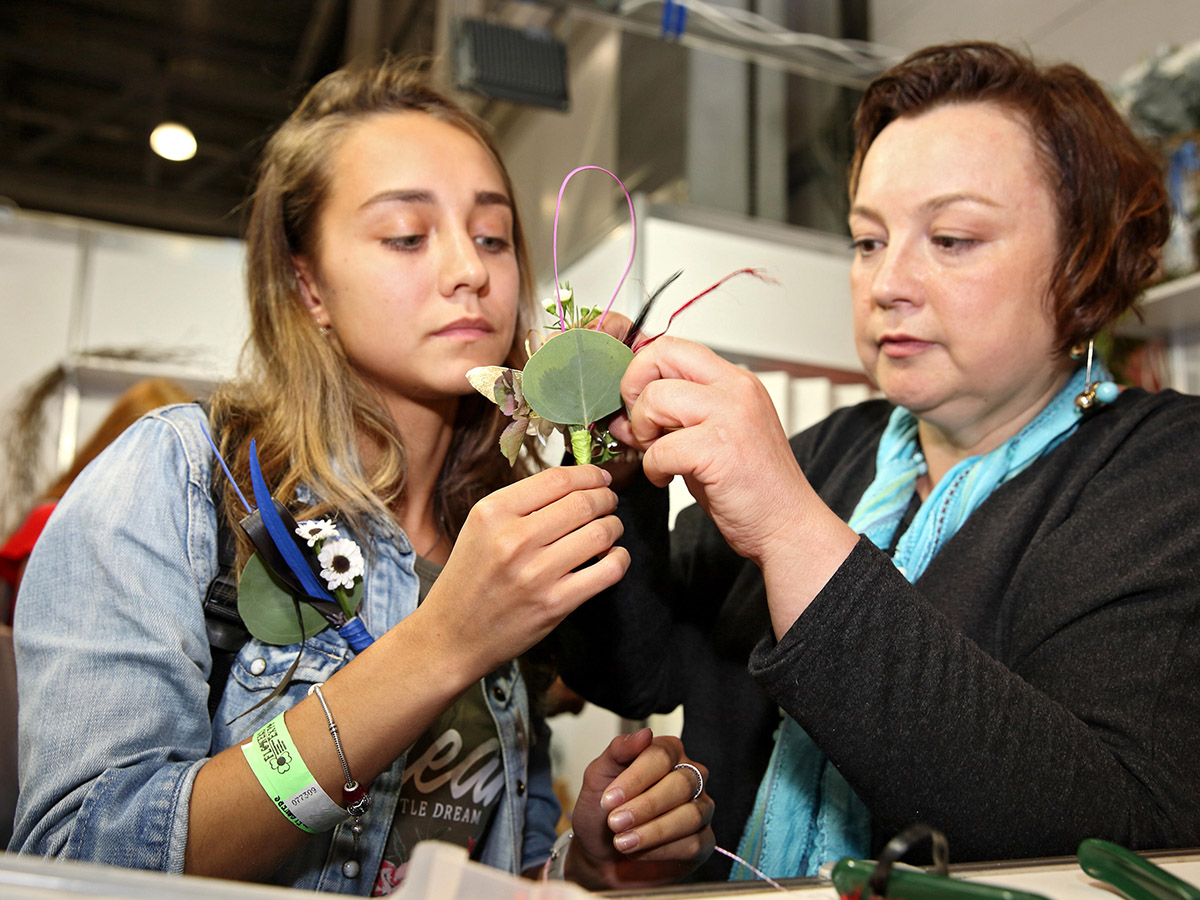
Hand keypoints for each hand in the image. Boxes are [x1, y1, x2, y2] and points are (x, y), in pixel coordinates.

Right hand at [421, 466, 629, 677]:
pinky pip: (607, 571)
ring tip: (610, 528)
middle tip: (608, 502)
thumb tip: (575, 483)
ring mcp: (535, 574)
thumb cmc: (470, 578)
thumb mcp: (480, 528)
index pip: (556, 479)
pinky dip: (619, 558)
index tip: (599, 477)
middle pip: (583, 503)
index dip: (588, 474)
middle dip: (606, 498)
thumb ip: (522, 504)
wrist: (452, 635)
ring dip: (614, 526)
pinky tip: (613, 556)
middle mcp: (513, 540)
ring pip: (600, 533)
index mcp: (493, 513)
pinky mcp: (554, 604)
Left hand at [566, 728, 713, 889]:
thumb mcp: (598, 777)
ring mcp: (700, 808)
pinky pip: (694, 844)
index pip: (661, 756)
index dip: (635, 778)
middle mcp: (689, 777)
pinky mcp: (703, 841)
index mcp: (667, 753)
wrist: (599, 855)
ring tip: (623, 842)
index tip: (609, 799)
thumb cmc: (601, 811)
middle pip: (681, 784)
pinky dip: (662, 851)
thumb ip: (618, 751)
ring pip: (691, 815)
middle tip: (615, 822)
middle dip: (645, 807)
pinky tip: (639, 852)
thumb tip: (644, 734)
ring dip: (653, 831)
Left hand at [609, 336, 811, 563]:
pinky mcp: (720, 449)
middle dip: (634, 389)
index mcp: (735, 381)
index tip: (636, 404)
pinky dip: (653, 467)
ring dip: (643, 431)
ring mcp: (731, 415)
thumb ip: (673, 419)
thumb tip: (624, 415)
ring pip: (655, 397)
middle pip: (661, 355)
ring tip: (658, 455)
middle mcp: (736, 389)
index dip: (642, 372)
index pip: (673, 348)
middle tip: (641, 425)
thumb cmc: (751, 488)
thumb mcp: (711, 437)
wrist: (788, 526)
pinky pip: (661, 448)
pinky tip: (668, 478)